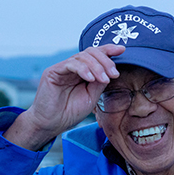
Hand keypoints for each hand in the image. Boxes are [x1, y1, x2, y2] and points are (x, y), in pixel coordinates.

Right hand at [4, 44, 124, 149]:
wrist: (51, 124)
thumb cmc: (70, 112)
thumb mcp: (91, 96)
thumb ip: (100, 82)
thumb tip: (111, 70)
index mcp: (83, 71)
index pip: (96, 55)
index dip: (108, 50)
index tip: (122, 50)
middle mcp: (72, 67)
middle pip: (91, 52)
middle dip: (105, 61)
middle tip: (113, 74)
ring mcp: (62, 68)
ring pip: (82, 56)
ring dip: (97, 67)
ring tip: (104, 79)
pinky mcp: (53, 71)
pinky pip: (71, 64)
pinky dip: (83, 69)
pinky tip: (90, 78)